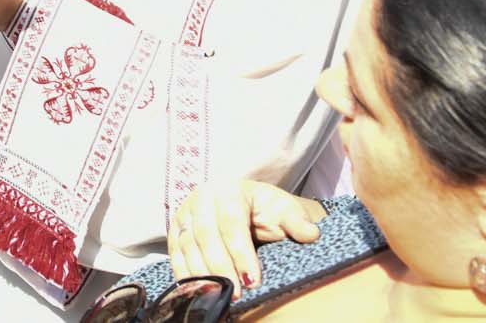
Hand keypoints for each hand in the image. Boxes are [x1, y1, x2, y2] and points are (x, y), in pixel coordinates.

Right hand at [167, 179, 325, 293]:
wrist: (248, 207)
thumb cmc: (267, 209)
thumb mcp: (285, 209)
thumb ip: (297, 220)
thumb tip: (310, 233)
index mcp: (228, 189)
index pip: (231, 222)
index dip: (240, 252)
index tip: (253, 280)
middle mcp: (201, 197)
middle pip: (205, 234)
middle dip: (220, 267)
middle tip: (236, 294)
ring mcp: (185, 213)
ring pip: (187, 245)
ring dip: (202, 274)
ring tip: (218, 296)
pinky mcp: (176, 230)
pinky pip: (175, 253)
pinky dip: (184, 273)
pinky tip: (198, 291)